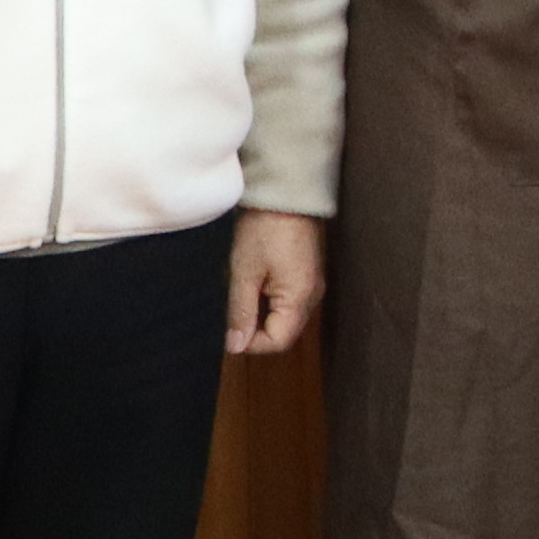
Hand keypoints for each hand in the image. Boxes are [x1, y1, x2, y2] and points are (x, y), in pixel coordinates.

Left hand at [225, 207, 324, 355]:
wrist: (285, 193)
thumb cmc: (265, 229)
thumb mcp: (244, 273)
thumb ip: (241, 312)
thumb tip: (235, 345)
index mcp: (299, 297)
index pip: (277, 341)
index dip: (250, 342)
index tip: (227, 331)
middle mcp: (312, 295)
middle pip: (283, 331)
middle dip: (254, 329)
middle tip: (229, 313)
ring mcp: (311, 284)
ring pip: (284, 317)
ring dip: (260, 314)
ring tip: (239, 294)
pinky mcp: (306, 273)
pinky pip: (287, 300)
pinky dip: (268, 301)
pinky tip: (252, 284)